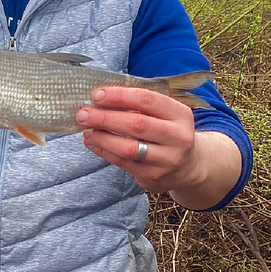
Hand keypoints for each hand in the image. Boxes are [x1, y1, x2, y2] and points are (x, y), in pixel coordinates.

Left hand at [76, 87, 201, 194]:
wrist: (188, 166)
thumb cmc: (168, 131)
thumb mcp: (165, 114)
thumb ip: (139, 104)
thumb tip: (100, 96)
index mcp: (180, 115)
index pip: (148, 100)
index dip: (120, 96)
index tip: (97, 94)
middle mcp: (178, 138)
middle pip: (137, 125)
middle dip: (105, 118)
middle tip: (83, 114)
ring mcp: (166, 160)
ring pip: (128, 149)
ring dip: (102, 137)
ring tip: (86, 130)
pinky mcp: (153, 177)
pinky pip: (122, 163)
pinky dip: (103, 151)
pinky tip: (92, 142)